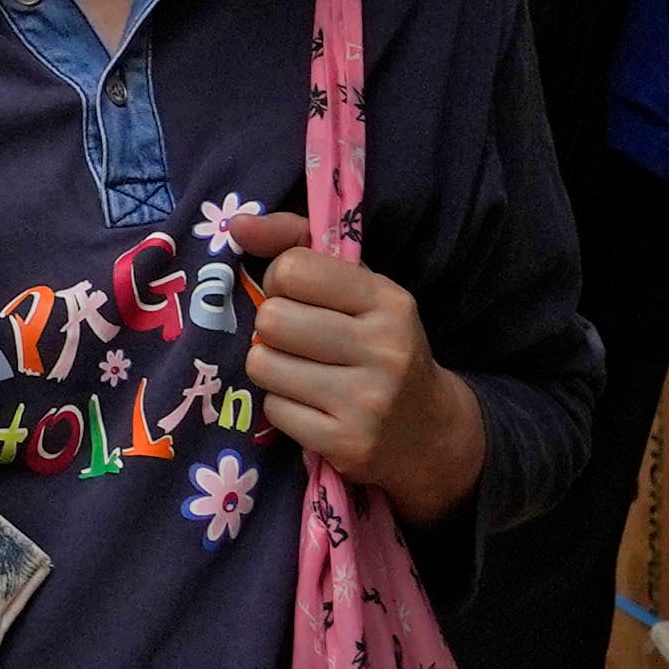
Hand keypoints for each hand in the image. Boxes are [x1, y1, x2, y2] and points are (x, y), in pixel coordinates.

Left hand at [227, 212, 487, 523]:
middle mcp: (384, 348)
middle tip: (297, 340)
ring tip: (302, 372)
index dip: (280, 281)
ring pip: (263, 365)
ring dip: (272, 368)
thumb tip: (238, 223)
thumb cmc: (379, 345)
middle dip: (273, 328)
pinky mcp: (347, 444)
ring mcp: (368, 401)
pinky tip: (312, 405)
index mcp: (388, 301)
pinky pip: (274, 410)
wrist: (429, 430)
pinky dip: (282, 406)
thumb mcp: (358, 289)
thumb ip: (298, 245)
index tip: (298, 297)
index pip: (293, 269)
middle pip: (272, 319)